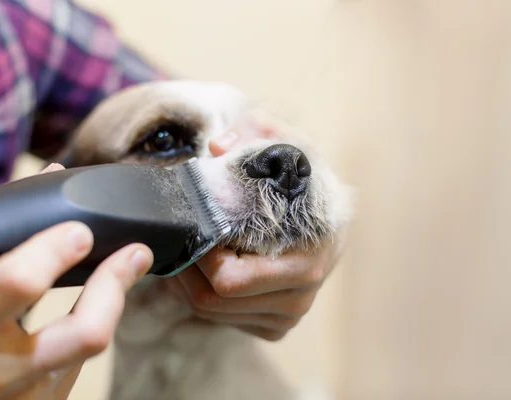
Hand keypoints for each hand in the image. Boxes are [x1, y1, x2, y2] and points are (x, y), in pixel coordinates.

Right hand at [0, 164, 153, 398]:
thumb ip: (1, 236)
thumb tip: (52, 178)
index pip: (18, 285)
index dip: (53, 252)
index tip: (81, 231)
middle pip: (87, 332)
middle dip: (115, 286)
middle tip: (136, 252)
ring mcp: (23, 396)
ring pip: (91, 345)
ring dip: (109, 303)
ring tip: (122, 268)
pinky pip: (79, 364)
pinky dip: (85, 327)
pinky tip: (87, 306)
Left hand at [161, 111, 346, 340]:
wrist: (331, 217)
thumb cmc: (307, 182)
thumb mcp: (288, 144)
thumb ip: (256, 132)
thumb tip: (217, 148)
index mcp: (306, 261)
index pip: (230, 278)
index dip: (200, 252)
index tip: (195, 222)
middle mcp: (299, 297)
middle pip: (212, 300)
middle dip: (185, 270)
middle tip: (179, 237)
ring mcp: (287, 315)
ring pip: (211, 314)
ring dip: (189, 284)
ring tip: (189, 248)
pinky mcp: (276, 325)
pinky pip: (221, 320)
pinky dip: (203, 295)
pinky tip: (208, 268)